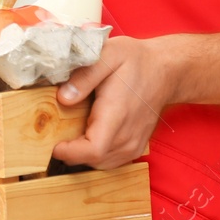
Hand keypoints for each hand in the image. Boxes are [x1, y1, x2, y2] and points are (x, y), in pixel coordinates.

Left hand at [52, 35, 180, 168]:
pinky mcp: (135, 147)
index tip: (53, 143)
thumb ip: (84, 77)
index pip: (93, 150)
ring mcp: (133, 145)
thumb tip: (63, 98)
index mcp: (117, 114)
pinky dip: (95, 155)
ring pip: (100, 164)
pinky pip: (110, 161)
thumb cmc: (136, 61)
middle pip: (93, 160)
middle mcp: (127, 136)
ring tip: (69, 134)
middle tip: (55, 133)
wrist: (166, 71)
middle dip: (70, 152)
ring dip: (82, 155)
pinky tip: (88, 136)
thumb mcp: (108, 55)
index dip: (69, 152)